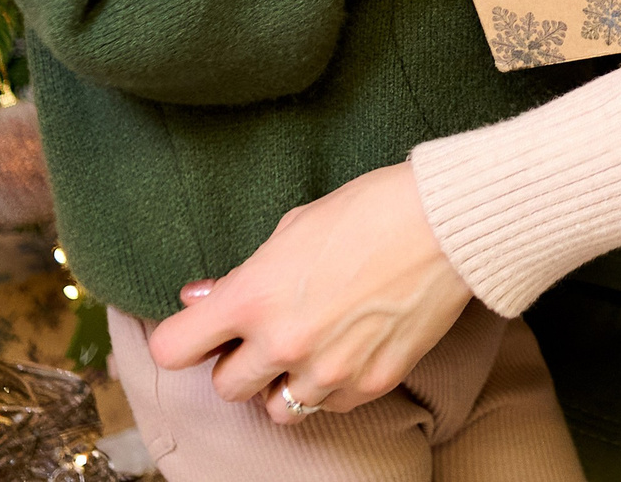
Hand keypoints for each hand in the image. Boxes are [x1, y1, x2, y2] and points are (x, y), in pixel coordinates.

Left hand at [149, 162, 471, 420]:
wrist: (446, 226)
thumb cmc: (369, 211)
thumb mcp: (292, 228)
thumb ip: (243, 274)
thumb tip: (200, 299)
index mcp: (254, 296)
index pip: (174, 348)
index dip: (183, 338)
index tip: (198, 331)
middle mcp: (283, 342)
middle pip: (225, 387)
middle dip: (237, 362)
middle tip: (261, 334)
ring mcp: (328, 371)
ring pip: (276, 409)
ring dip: (280, 384)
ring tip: (304, 348)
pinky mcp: (369, 385)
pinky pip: (328, 407)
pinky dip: (328, 386)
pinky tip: (345, 348)